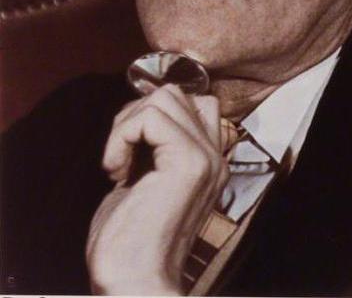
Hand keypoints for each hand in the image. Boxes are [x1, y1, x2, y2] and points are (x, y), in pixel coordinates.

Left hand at [86, 84, 228, 294]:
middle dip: (136, 114)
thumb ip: (153, 147)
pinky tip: (116, 171)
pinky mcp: (189, 163)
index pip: (192, 103)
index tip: (131, 149)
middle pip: (176, 94)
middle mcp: (214, 157)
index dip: (152, 114)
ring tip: (120, 163)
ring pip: (164, 97)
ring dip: (128, 124)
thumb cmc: (128, 242)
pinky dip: (121, 137)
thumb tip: (139, 112)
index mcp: (207, 162)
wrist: (131, 284)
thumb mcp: (143, 182)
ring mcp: (205, 158)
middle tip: (122, 154)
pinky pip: (150, 118)